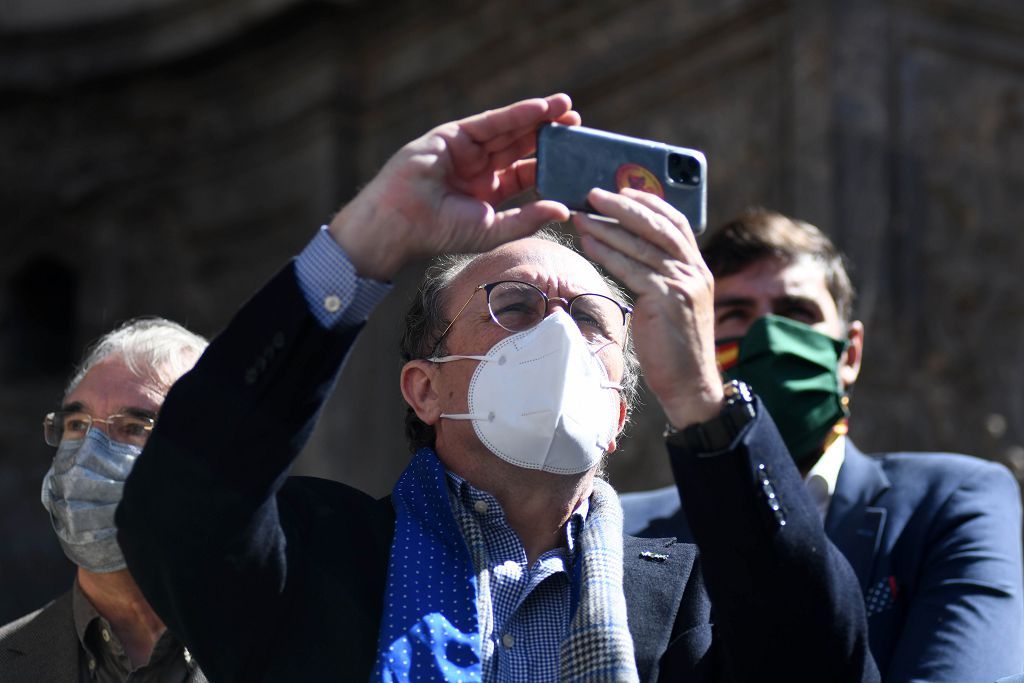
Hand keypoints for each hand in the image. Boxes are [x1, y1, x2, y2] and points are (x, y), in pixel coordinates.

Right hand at [328, 94, 580, 280]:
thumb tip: (563, 211)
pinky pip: (490, 121)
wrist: (401, 223)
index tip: (577, 157)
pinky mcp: (453, 134)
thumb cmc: (441, 233)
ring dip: (538, 117)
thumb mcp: (494, 229)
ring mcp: (465, 149)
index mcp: (488, 192)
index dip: (550, 163)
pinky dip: (516, 113)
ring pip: (509, 130)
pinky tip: (540, 108)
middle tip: (579, 124)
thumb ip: (527, 218)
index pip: (525, 173)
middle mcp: (478, 168)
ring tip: (567, 108)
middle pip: (521, 146)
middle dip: (549, 134)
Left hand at [575, 188, 722, 427]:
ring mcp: (682, 284)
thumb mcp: (674, 305)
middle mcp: (694, 271)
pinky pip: (631, 269)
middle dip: (622, 206)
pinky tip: (588, 243)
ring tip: (581, 216)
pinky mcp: (666, 299)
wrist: (690, 383)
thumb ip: (660, 279)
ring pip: (640, 245)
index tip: (623, 191)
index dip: (649, 203)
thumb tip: (627, 256)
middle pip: (656, 225)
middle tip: (593, 194)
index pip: (676, 222)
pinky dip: (608, 252)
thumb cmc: (675, 348)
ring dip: (607, 226)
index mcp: (698, 268)